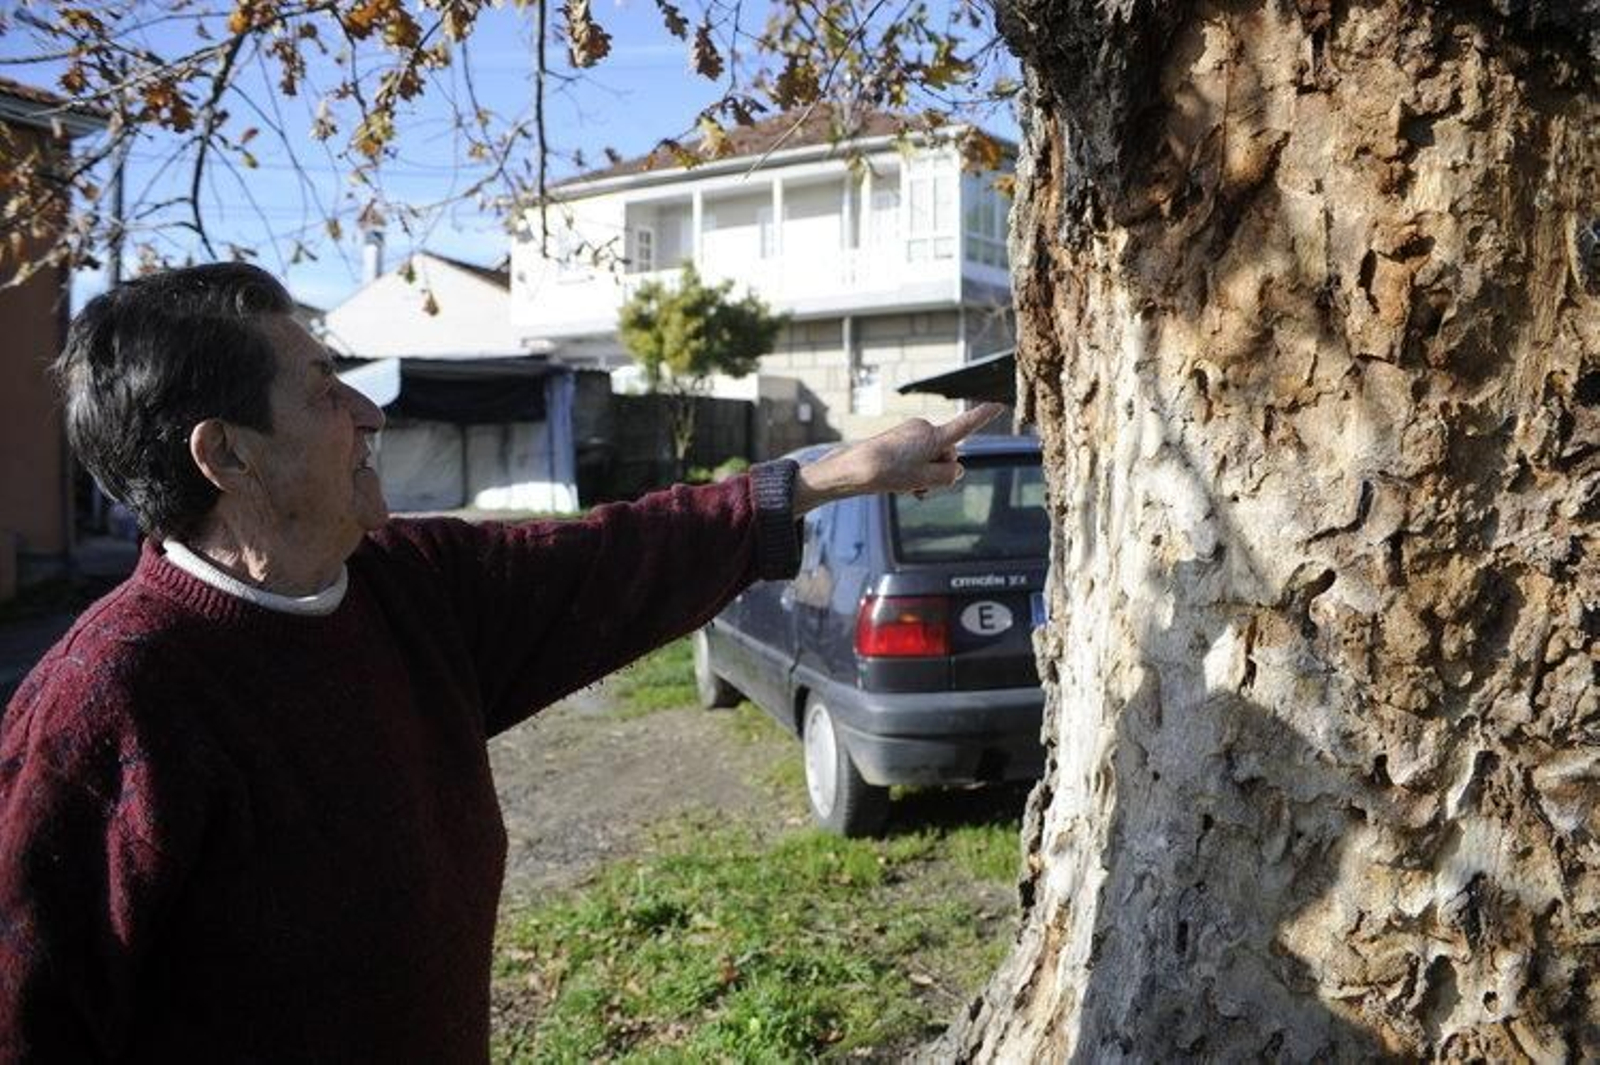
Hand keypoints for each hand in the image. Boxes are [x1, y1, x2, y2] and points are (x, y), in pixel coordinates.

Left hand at [792, 403, 1006, 514]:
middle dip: (938, 470)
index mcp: (933, 436)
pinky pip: (916, 456)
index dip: (983, 417)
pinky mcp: (899, 438)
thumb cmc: (888, 473)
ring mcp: (910, 432)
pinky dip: (913, 470)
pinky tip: (900, 482)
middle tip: (918, 485)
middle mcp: (924, 429)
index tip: (998, 405)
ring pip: (930, 457)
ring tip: (904, 485)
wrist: (854, 469)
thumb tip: (955, 469)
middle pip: (947, 454)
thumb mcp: (926, 479)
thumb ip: (948, 475)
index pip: (965, 426)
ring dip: (924, 474)